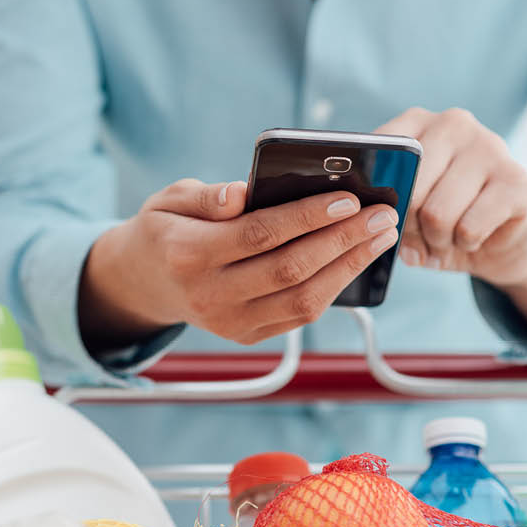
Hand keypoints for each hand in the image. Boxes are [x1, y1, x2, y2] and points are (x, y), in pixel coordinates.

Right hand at [78, 178, 400, 349]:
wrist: (144, 282)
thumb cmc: (165, 229)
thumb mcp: (170, 200)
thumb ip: (205, 196)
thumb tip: (243, 192)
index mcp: (186, 255)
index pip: (258, 235)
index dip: (307, 217)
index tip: (349, 199)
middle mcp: (208, 295)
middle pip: (289, 269)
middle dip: (343, 240)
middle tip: (382, 214)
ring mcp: (228, 322)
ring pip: (303, 300)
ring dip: (350, 267)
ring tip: (380, 236)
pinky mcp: (245, 334)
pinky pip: (300, 315)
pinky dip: (334, 288)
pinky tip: (355, 259)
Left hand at [376, 107, 526, 332]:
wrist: (501, 240)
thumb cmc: (442, 219)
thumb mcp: (404, 208)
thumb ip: (382, 201)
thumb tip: (374, 215)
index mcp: (416, 122)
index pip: (378, 157)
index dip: (377, 198)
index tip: (384, 216)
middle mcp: (453, 124)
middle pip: (408, 189)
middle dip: (410, 227)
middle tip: (422, 236)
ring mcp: (489, 146)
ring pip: (436, 213)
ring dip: (436, 240)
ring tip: (447, 238)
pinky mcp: (517, 179)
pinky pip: (468, 228)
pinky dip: (463, 245)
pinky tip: (472, 238)